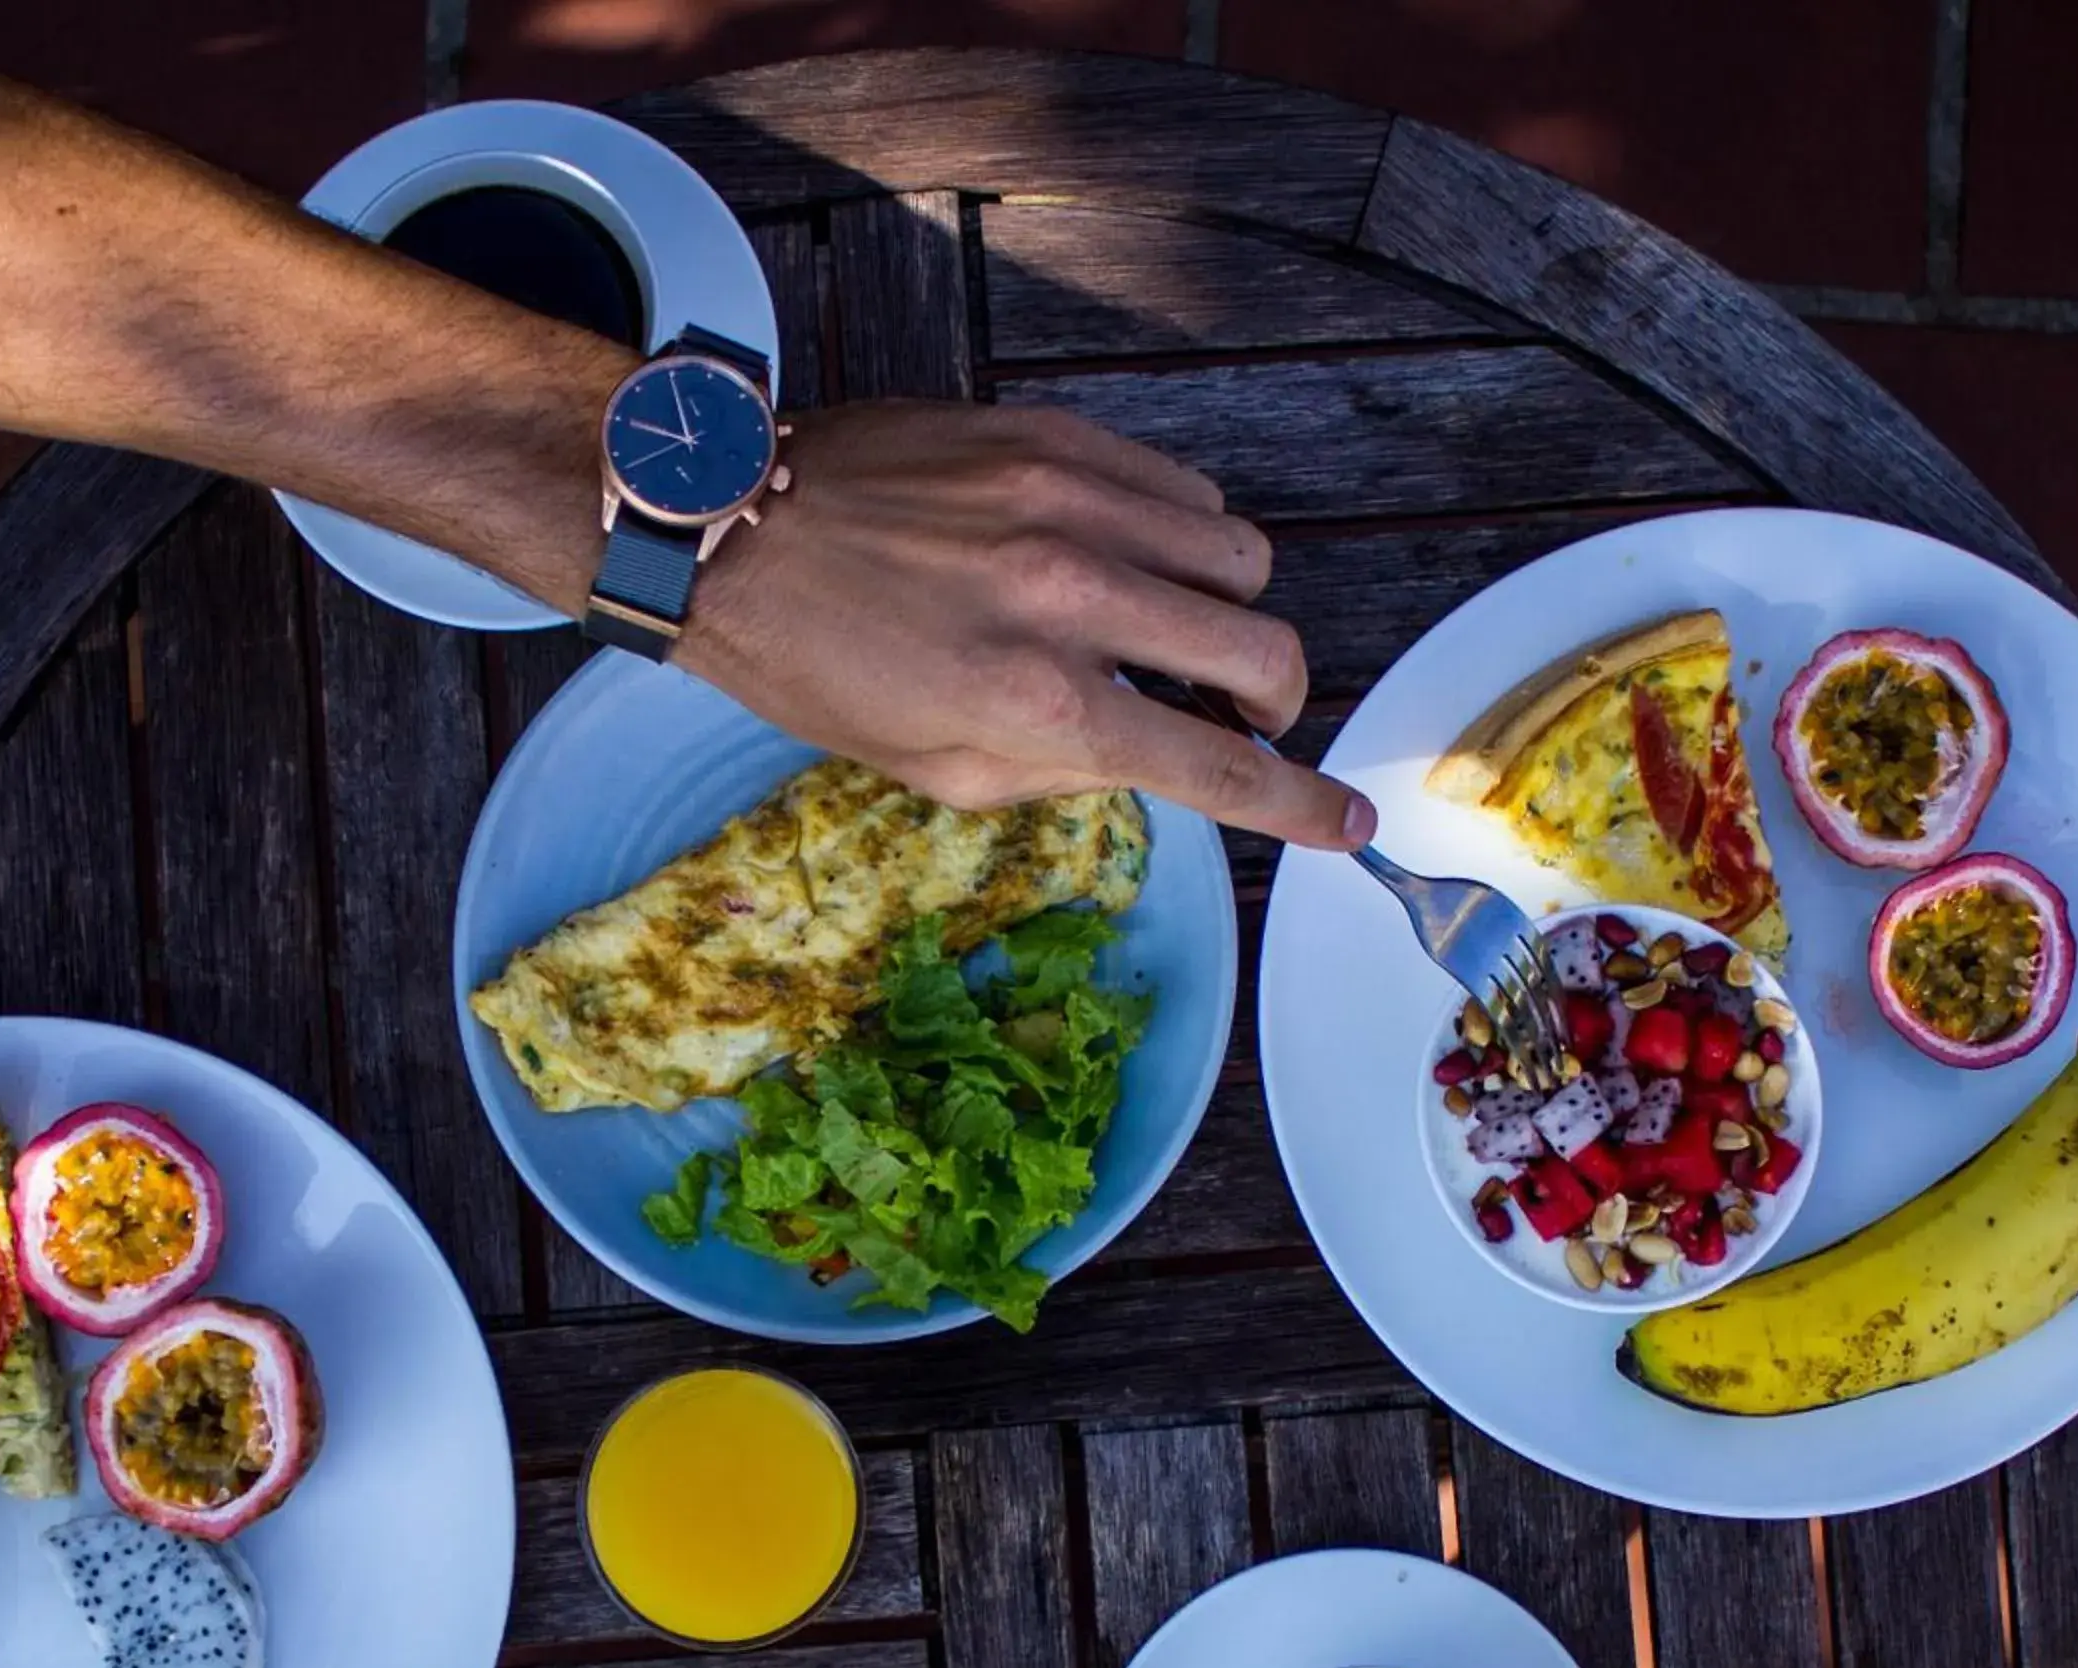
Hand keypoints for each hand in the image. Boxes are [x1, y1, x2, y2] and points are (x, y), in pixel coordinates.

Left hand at [679, 400, 1374, 849]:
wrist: (730, 525)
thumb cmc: (818, 665)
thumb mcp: (935, 768)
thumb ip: (1061, 772)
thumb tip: (1153, 756)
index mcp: (1038, 705)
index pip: (1217, 767)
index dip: (1299, 806)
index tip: (1347, 822)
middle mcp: (1072, 599)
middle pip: (1264, 651)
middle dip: (1275, 700)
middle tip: (1238, 711)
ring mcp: (1070, 503)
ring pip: (1242, 555)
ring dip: (1229, 607)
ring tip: (1169, 624)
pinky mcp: (1056, 435)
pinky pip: (1181, 487)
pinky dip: (1178, 534)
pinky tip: (1123, 557)